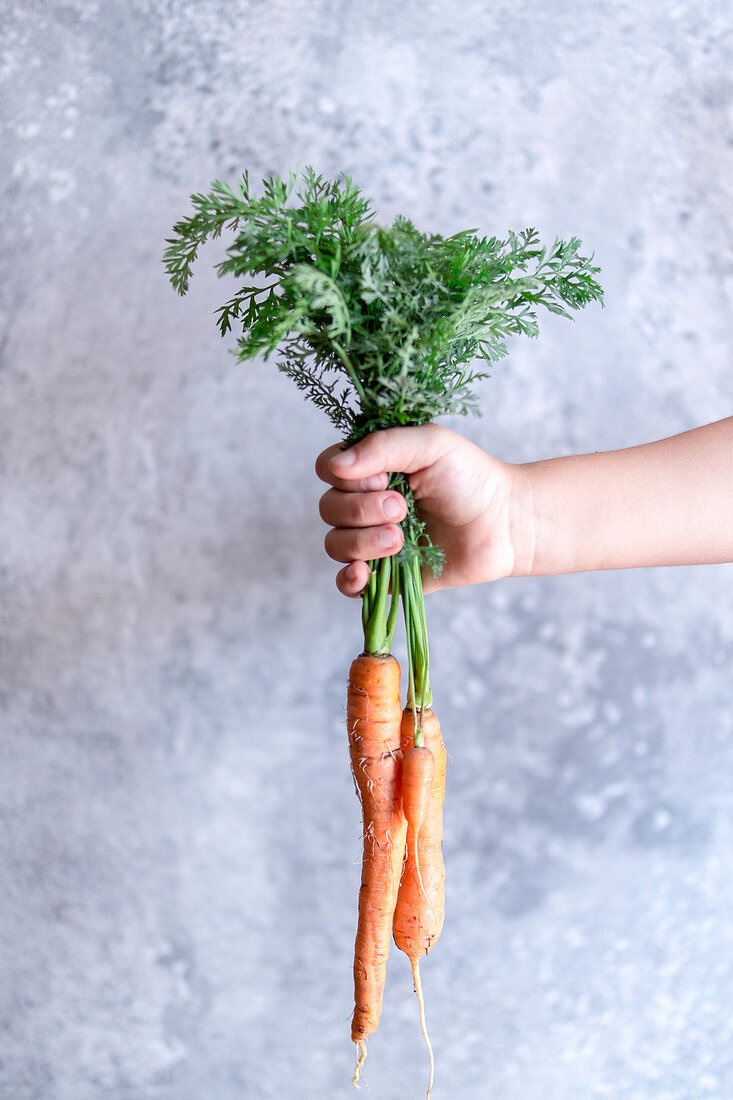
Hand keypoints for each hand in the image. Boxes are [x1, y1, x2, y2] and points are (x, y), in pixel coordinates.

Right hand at [315, 424, 531, 595]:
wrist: (504, 523)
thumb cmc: (470, 477)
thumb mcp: (431, 445)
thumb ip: (383, 446)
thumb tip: (336, 466)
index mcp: (371, 468)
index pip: (328, 469)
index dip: (348, 478)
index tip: (385, 478)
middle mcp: (365, 503)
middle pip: (329, 508)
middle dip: (362, 510)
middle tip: (404, 508)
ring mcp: (372, 540)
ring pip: (335, 544)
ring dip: (363, 542)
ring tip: (401, 539)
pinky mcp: (384, 575)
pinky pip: (347, 584)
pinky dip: (349, 579)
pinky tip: (364, 572)